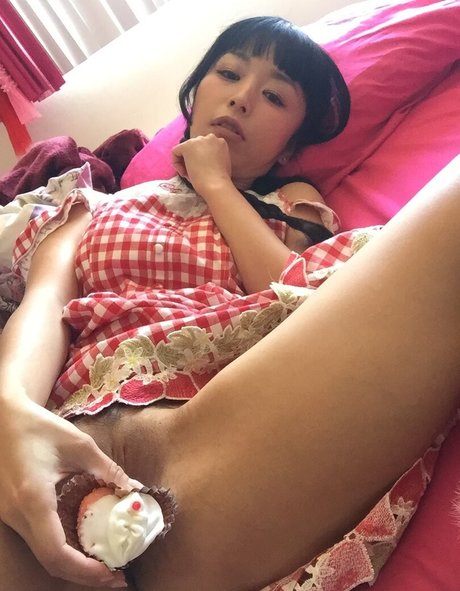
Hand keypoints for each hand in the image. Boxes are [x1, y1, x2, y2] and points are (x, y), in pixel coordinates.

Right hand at [0, 397, 138, 586]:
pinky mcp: (11, 512)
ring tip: (105, 562)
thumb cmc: (40, 427)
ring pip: (42, 553)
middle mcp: (17, 515)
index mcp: (33, 500)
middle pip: (50, 561)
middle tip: (116, 575)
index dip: (85, 570)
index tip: (113, 573)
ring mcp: (10, 516)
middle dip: (84, 574)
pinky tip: (83, 543)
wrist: (3, 419)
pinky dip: (62, 548)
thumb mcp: (79, 445)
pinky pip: (38, 539)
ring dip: (73, 564)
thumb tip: (134, 490)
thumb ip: (107, 470)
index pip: (56, 553)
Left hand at [172, 134, 232, 196]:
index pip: (205, 147)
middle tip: (195, 173)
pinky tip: (184, 174)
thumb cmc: (220, 181)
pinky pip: (175, 152)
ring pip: (185, 149)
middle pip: (195, 146)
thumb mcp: (220, 164)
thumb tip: (199, 159)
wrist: (216, 185)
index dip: (201, 160)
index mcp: (220, 142)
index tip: (202, 171)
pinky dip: (176, 163)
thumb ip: (212, 157)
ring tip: (190, 175)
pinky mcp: (187, 146)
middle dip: (193, 159)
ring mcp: (198, 141)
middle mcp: (210, 137)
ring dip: (185, 162)